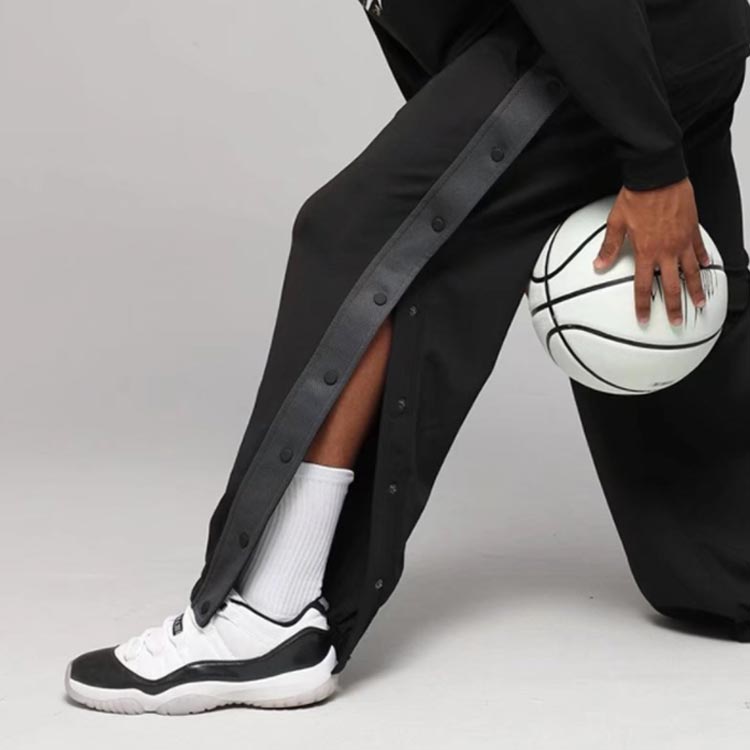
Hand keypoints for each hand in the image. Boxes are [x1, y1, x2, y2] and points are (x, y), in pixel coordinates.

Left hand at [593, 179, 709, 324]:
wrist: (658, 176)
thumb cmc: (636, 196)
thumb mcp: (616, 223)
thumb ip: (609, 247)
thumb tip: (598, 265)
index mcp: (645, 252)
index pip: (644, 287)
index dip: (643, 306)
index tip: (643, 319)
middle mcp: (666, 251)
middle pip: (672, 286)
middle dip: (674, 307)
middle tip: (675, 321)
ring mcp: (682, 241)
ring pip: (691, 272)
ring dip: (695, 289)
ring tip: (699, 303)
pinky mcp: (692, 230)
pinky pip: (699, 250)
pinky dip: (703, 260)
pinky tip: (705, 267)